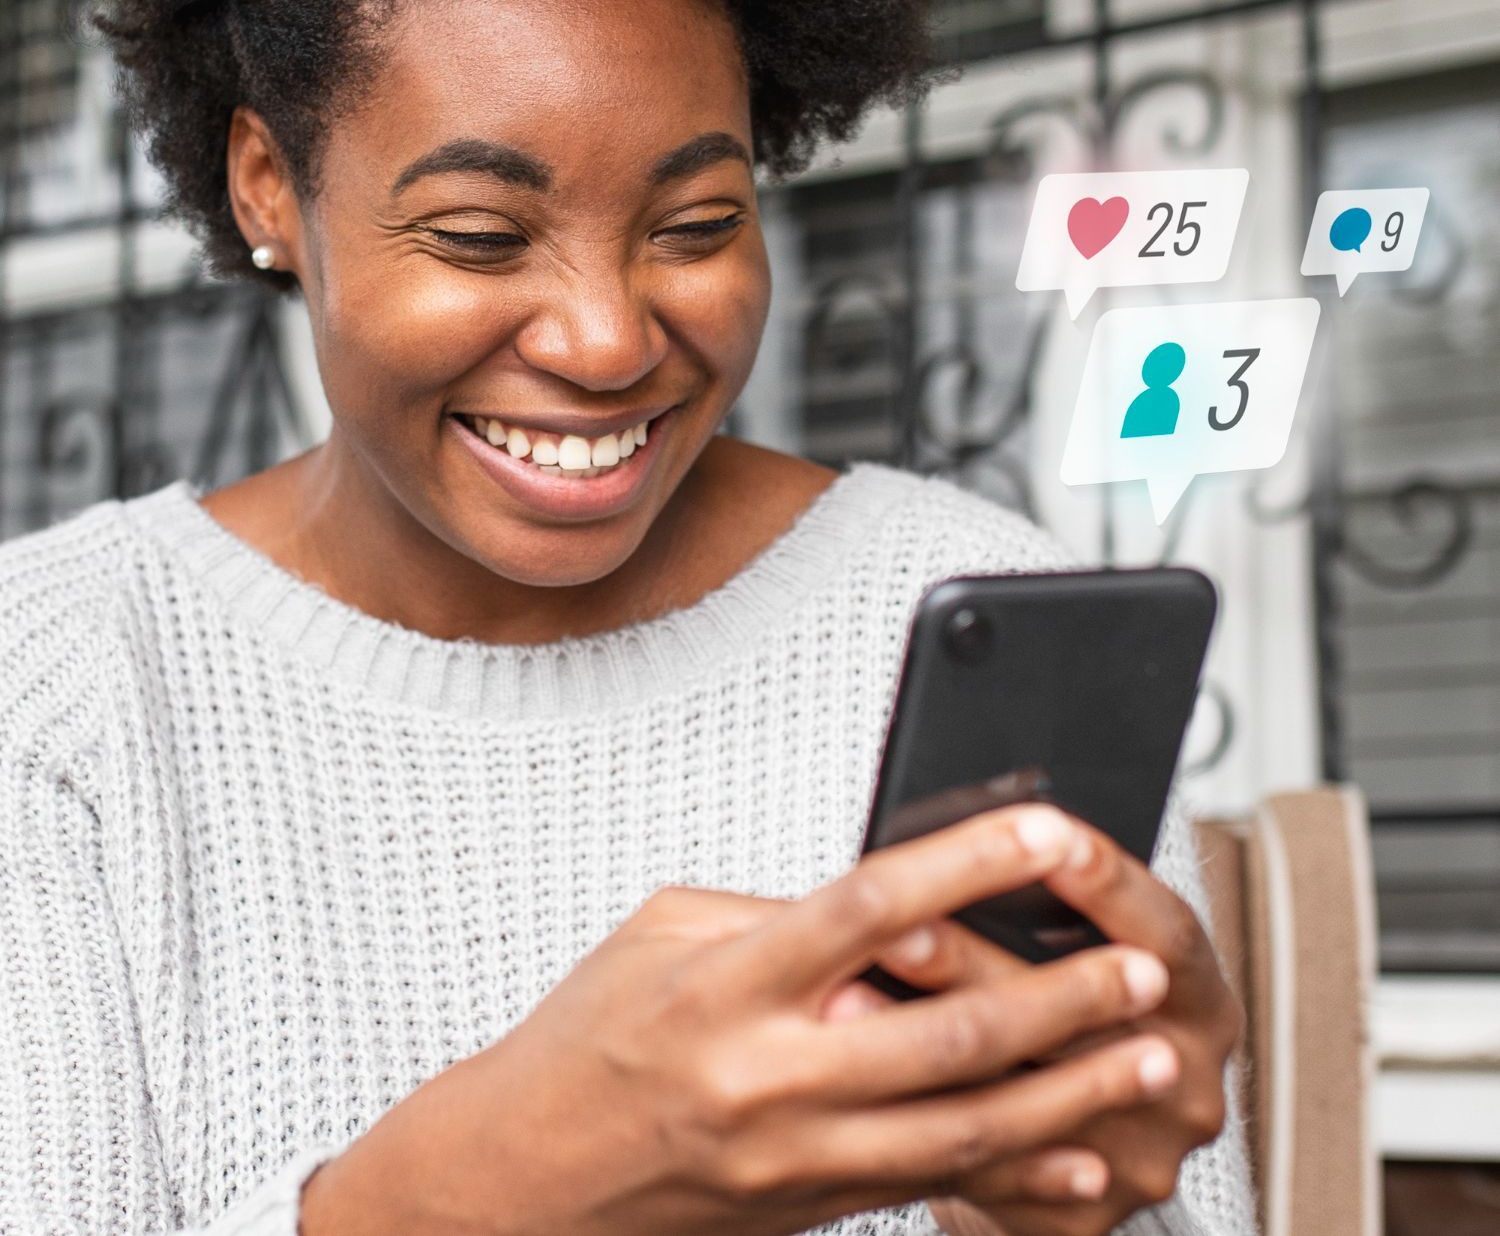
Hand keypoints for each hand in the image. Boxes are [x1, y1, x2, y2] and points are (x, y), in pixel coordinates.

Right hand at [301, 804, 1181, 1235]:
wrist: (521, 1181)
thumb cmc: (584, 1038)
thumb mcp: (663, 935)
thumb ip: (779, 918)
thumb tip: (886, 908)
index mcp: (731, 983)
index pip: (873, 908)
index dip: (970, 862)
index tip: (1046, 831)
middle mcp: (772, 1075)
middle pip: (947, 1036)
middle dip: (1060, 1001)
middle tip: (1141, 965)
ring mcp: (796, 1156)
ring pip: (964, 1129)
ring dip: (1070, 1091)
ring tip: (1151, 1056)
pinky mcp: (811, 1206)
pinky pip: (933, 1190)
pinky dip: (1018, 1175)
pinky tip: (1084, 1159)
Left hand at [831, 817, 1241, 1235]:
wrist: (1071, 1147)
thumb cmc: (1073, 999)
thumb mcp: (1098, 944)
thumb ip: (1054, 904)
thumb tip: (968, 836)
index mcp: (1199, 998)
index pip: (1166, 933)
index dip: (1108, 882)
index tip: (1049, 827)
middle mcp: (1186, 1081)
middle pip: (1078, 1015)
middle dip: (976, 962)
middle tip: (898, 924)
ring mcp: (1140, 1156)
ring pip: (1019, 1093)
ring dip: (924, 1037)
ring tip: (845, 995)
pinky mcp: (1082, 1220)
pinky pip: (989, 1165)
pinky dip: (917, 1114)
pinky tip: (856, 1080)